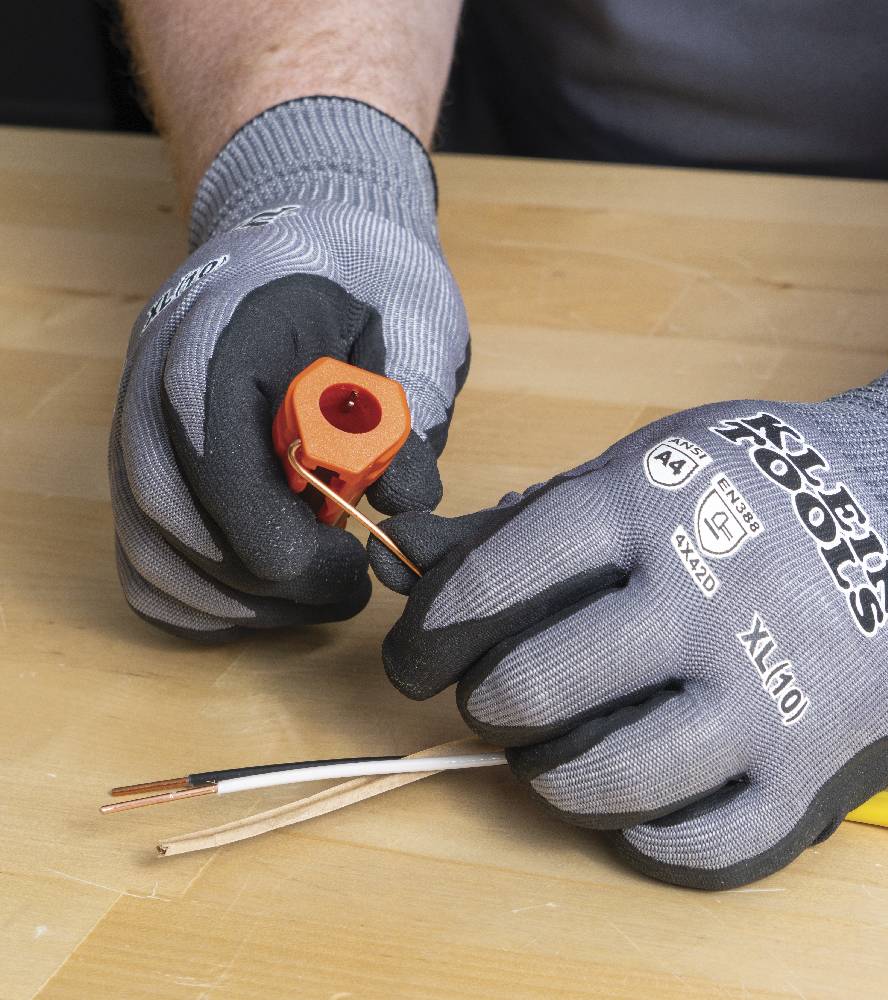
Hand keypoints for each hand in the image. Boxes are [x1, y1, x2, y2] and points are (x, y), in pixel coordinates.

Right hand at [111, 97, 468, 639]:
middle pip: (170, 509)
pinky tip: (264, 601)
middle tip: (343, 591)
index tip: (340, 566)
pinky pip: (144, 556)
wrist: (312, 240)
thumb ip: (407, 417)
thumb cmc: (368, 280)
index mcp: (227, 328)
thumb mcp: (410, 328)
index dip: (266, 524)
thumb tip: (407, 506)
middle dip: (262, 576)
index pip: (211, 440)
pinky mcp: (150, 461)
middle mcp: (161, 375)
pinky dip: (198, 598)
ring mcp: (143, 420)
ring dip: (235, 599)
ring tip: (315, 600)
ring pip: (150, 545)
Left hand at [370, 322, 887, 888]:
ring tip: (548, 753)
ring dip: (548, 775)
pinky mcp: (813, 770)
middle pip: (536, 688)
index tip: (416, 658)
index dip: (434, 629)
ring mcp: (765, 692)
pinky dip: (640, 831)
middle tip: (497, 697)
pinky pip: (697, 844)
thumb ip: (529, 519)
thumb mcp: (649, 464)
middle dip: (489, 703)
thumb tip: (415, 558)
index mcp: (652, 506)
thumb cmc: (762, 488)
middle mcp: (706, 600)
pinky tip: (633, 794)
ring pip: (606, 778)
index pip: (501, 577)